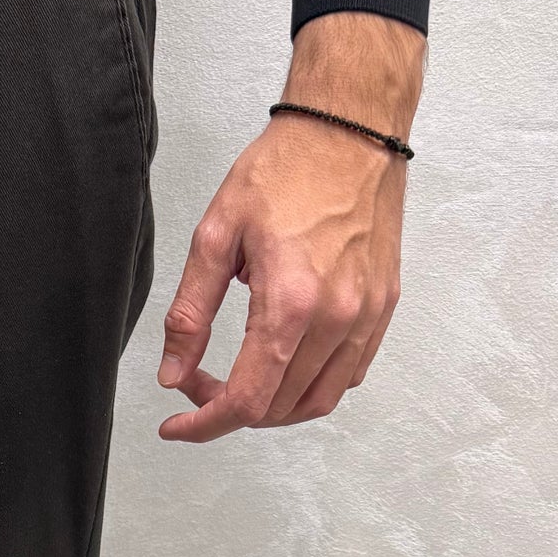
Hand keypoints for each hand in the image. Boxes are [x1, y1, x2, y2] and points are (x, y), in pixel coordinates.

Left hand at [156, 11, 424, 442]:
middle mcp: (337, 319)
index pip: (247, 400)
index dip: (205, 425)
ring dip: (271, 407)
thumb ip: (190, 314)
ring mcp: (367, 316)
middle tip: (196, 378)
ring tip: (237, 377)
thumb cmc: (285, 170)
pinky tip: (281, 362)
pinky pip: (347, 375)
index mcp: (292, 303)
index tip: (176, 425)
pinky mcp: (384, 307)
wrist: (350, 131)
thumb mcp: (215, 237)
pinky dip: (309, 386)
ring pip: (316, 402)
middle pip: (279, 409)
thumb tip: (173, 373)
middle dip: (229, 409)